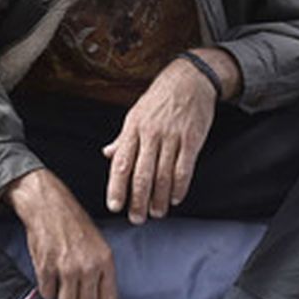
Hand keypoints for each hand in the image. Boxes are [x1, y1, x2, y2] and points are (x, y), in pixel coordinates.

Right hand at [5, 169, 118, 298]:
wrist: (48, 205)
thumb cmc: (73, 223)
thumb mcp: (98, 245)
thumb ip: (101, 271)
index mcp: (105, 261)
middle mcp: (87, 267)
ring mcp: (66, 268)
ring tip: (62, 287)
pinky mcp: (46, 268)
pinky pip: (47, 294)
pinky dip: (47, 290)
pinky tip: (50, 277)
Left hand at [103, 54, 222, 223]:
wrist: (189, 79)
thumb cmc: (159, 99)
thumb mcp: (135, 114)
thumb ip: (123, 138)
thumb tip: (107, 154)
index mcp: (133, 128)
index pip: (121, 163)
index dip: (116, 187)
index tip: (114, 206)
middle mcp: (151, 134)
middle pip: (142, 174)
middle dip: (138, 201)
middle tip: (136, 218)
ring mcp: (172, 137)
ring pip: (163, 175)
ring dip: (159, 199)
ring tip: (156, 213)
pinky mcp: (192, 139)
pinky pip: (184, 168)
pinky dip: (179, 187)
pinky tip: (175, 199)